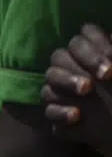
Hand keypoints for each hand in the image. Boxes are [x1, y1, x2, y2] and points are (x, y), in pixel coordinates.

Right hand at [42, 23, 111, 155]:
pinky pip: (50, 111)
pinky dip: (61, 112)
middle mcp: (71, 70)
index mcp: (89, 55)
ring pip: (50, 81)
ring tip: (86, 91)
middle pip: (59, 57)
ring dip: (65, 83)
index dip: (92, 50)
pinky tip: (76, 116)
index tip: (110, 68)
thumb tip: (111, 48)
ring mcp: (62, 92)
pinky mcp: (59, 114)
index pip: (80, 40)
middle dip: (76, 65)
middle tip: (96, 80)